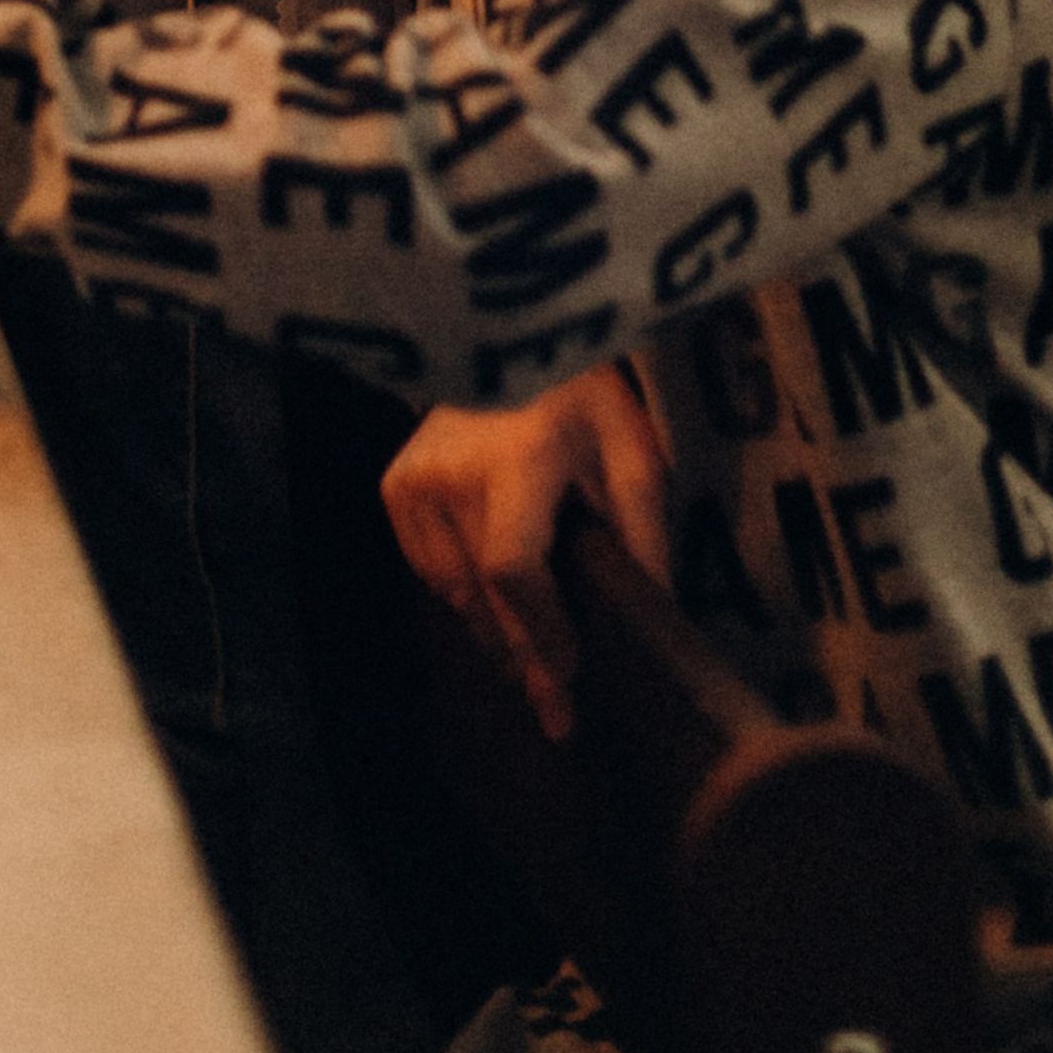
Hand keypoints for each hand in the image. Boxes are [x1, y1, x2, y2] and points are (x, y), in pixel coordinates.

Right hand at [380, 366, 672, 744]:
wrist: (507, 337)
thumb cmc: (581, 395)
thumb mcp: (630, 450)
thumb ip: (643, 535)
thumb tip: (658, 622)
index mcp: (520, 456)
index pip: (513, 566)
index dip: (540, 631)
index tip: (570, 680)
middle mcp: (455, 469)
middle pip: (483, 594)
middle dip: (525, 660)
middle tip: (560, 714)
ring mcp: (415, 477)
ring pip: (453, 593)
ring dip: (495, 634)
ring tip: (534, 667)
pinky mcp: (394, 485)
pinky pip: (429, 571)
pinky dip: (464, 598)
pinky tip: (497, 607)